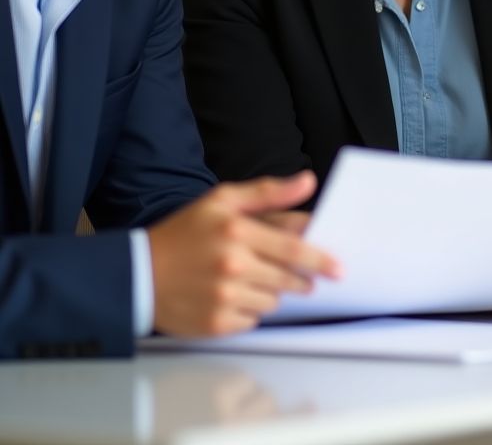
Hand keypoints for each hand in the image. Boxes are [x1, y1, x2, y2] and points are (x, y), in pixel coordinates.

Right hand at [148, 172, 340, 336]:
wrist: (138, 274)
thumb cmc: (184, 232)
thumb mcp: (223, 200)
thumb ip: (268, 192)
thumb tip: (308, 182)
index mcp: (238, 232)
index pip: (293, 249)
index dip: (319, 259)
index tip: (338, 267)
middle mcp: (233, 266)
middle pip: (288, 279)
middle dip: (300, 278)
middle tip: (302, 276)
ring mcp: (224, 298)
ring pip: (273, 300)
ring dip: (272, 291)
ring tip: (251, 278)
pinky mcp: (216, 324)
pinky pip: (253, 320)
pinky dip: (250, 309)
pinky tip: (233, 295)